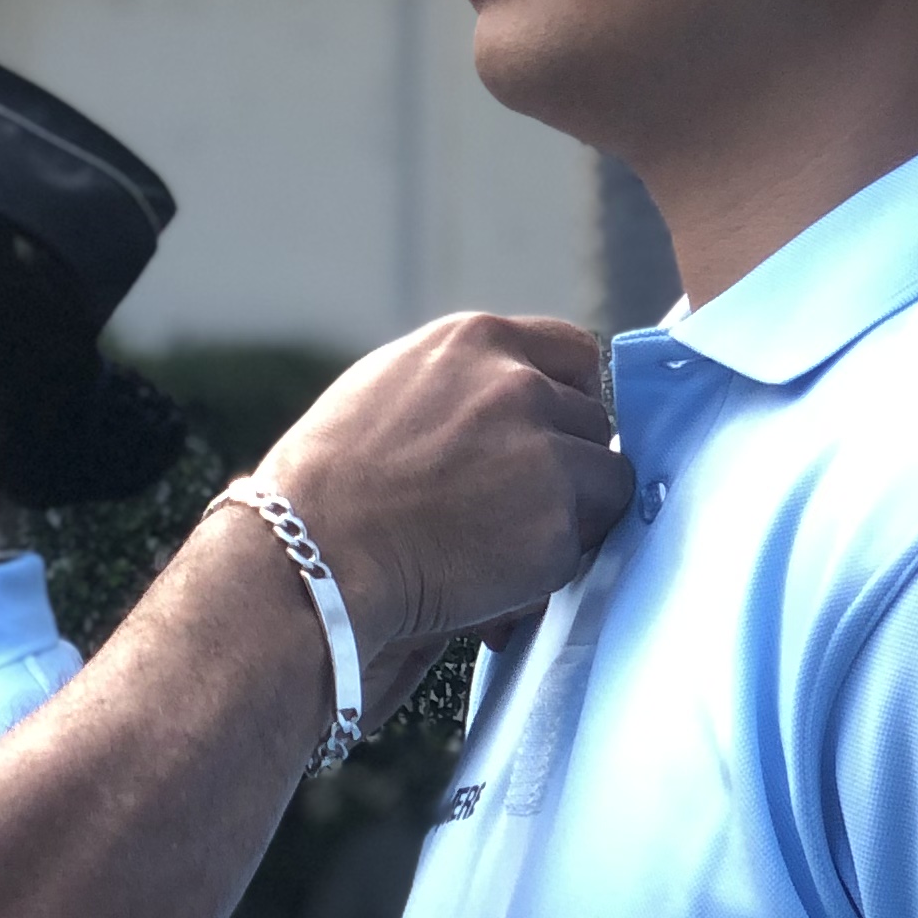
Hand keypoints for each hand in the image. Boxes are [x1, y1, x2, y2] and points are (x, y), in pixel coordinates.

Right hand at [257, 312, 622, 652]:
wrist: (311, 552)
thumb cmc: (326, 481)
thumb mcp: (388, 388)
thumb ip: (458, 382)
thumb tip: (513, 400)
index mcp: (475, 342)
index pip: (574, 353)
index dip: (571, 398)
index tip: (555, 431)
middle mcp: (519, 388)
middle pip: (593, 423)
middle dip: (568, 463)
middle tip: (514, 504)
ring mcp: (544, 457)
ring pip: (606, 483)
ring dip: (570, 514)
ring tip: (502, 541)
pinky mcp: (554, 528)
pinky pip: (578, 548)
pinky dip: (547, 568)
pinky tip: (489, 574)